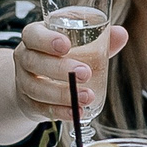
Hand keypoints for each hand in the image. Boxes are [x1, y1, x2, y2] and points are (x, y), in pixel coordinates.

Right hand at [12, 20, 129, 127]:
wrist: (35, 81)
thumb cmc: (60, 57)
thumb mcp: (77, 43)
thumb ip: (99, 39)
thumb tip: (121, 34)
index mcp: (34, 38)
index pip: (33, 35)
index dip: (46, 40)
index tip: (66, 45)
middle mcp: (25, 58)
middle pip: (34, 62)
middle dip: (60, 68)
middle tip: (85, 73)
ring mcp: (25, 82)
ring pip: (37, 88)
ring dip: (63, 94)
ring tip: (87, 96)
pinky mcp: (30, 104)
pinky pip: (42, 109)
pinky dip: (60, 112)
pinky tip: (76, 112)